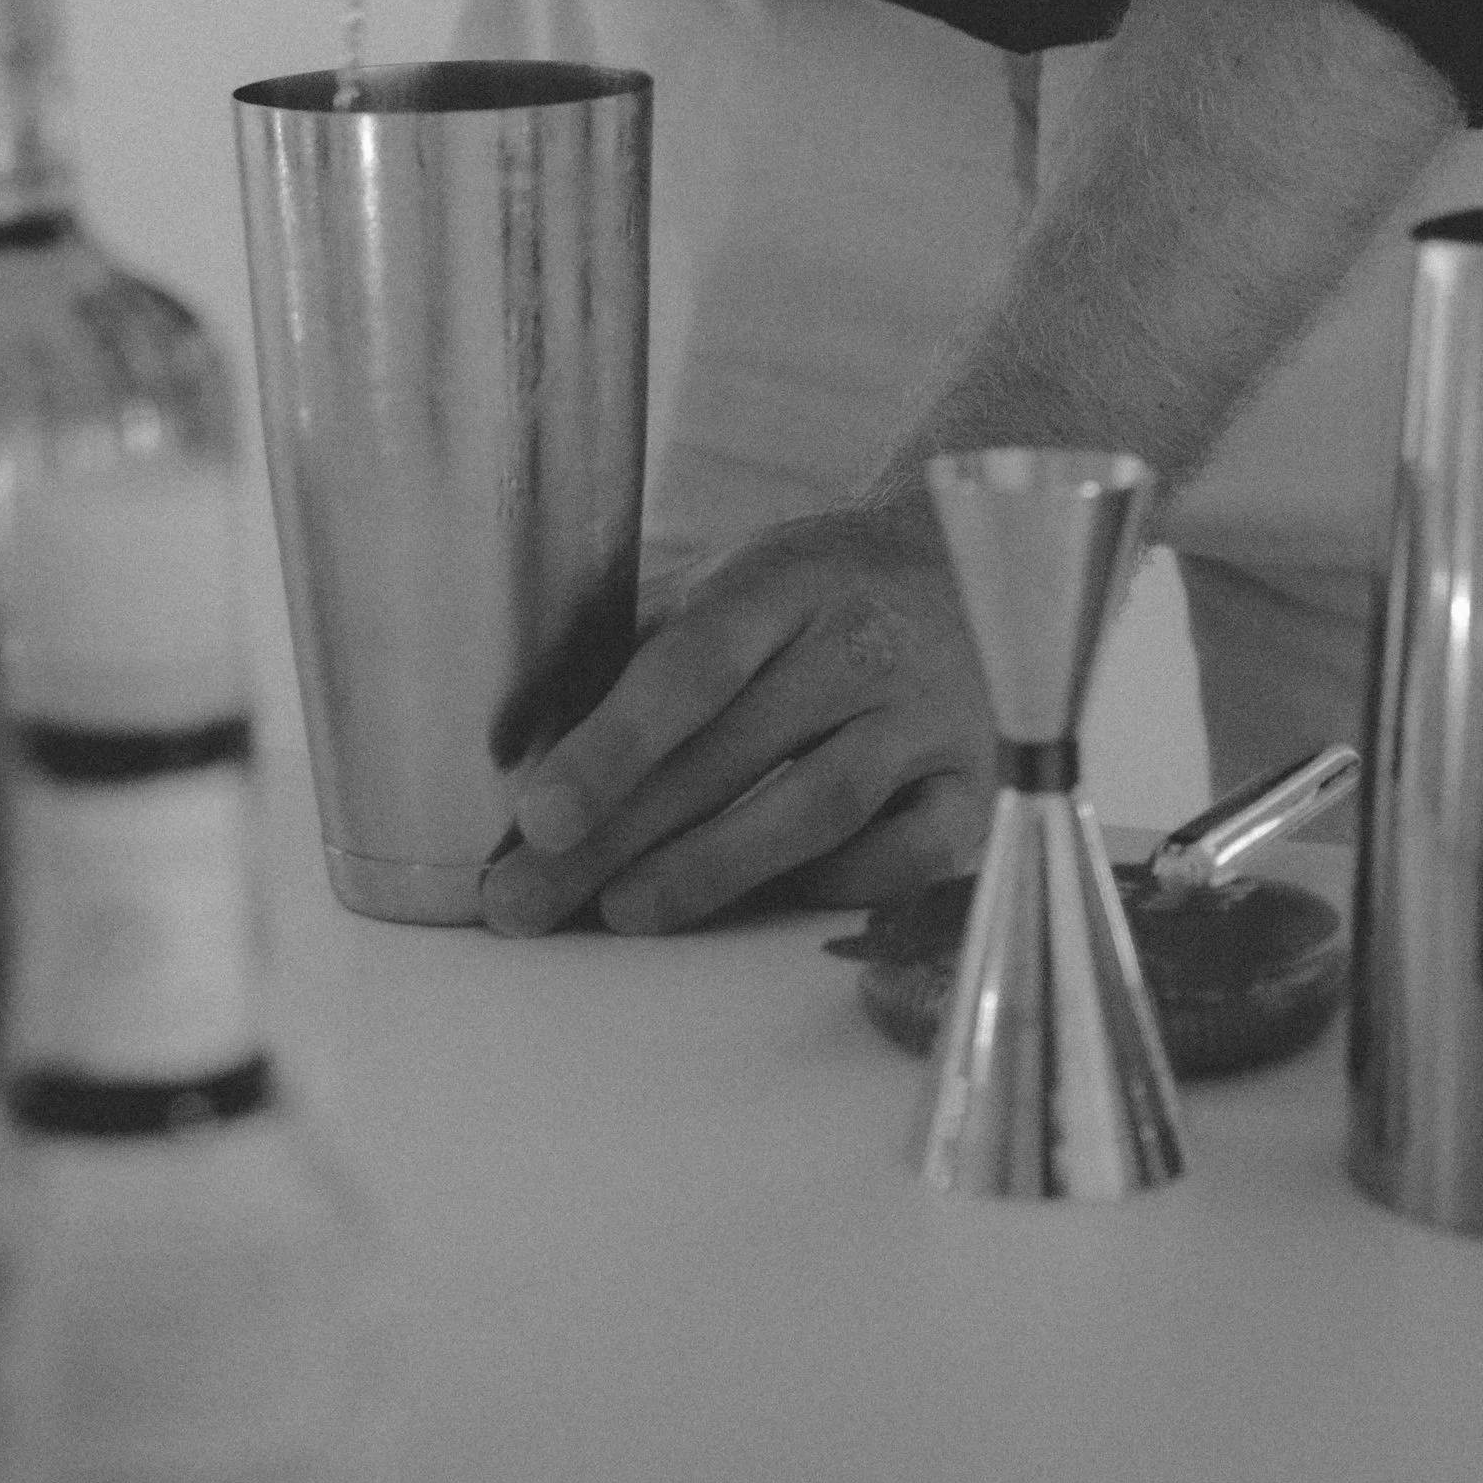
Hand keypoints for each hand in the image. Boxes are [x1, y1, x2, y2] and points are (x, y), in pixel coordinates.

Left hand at [478, 495, 993, 937]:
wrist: (975, 567)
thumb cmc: (812, 592)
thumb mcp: (727, 580)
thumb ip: (627, 649)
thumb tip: (507, 741)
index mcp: (785, 580)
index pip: (690, 664)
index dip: (612, 743)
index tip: (537, 814)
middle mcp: (863, 643)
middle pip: (733, 753)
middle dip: (619, 838)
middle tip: (528, 903)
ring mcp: (927, 716)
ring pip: (815, 809)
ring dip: (713, 872)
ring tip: (623, 914)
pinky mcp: (975, 784)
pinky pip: (904, 855)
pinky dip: (832, 887)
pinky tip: (761, 910)